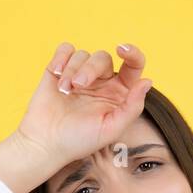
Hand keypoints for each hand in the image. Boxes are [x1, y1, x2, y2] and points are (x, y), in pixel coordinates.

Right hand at [14, 42, 153, 171]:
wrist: (45, 143)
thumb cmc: (79, 141)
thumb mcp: (111, 129)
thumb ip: (132, 107)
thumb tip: (147, 81)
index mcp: (118, 94)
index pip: (133, 67)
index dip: (132, 53)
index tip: (122, 49)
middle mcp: (101, 82)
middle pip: (103, 58)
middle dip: (91, 69)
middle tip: (78, 86)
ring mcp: (80, 75)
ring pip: (83, 54)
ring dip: (72, 69)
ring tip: (64, 91)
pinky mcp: (59, 70)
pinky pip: (65, 49)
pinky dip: (61, 57)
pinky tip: (56, 73)